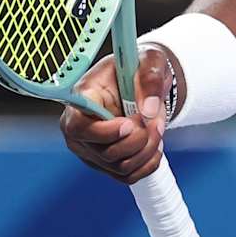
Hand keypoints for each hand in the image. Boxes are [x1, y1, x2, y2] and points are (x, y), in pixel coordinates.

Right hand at [58, 47, 170, 184]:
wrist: (142, 82)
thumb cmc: (139, 68)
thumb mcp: (149, 60)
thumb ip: (148, 78)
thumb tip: (148, 110)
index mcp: (82, 98)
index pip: (78, 126)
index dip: (105, 132)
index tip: (130, 123)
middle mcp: (79, 128)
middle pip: (106, 152)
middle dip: (140, 139)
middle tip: (155, 120)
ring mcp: (90, 149)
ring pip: (120, 166)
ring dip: (148, 149)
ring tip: (157, 127)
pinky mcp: (105, 163)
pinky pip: (128, 176)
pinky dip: (148, 163)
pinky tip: (154, 144)